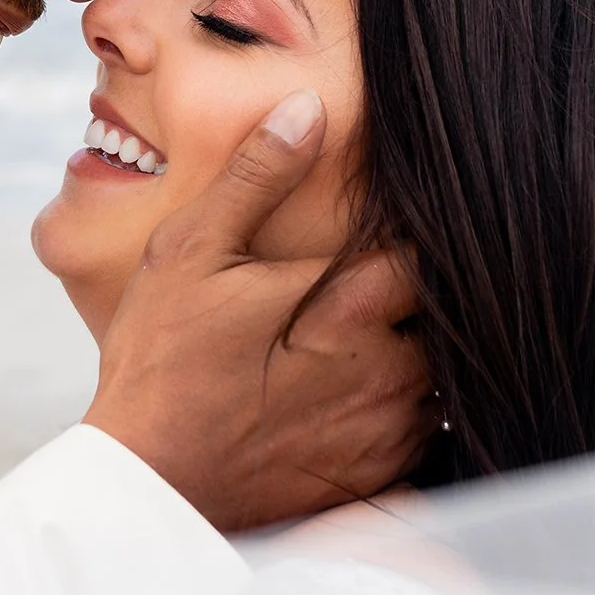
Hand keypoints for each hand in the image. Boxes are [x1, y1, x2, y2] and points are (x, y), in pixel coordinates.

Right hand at [83, 90, 433, 532]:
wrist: (147, 484)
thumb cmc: (161, 362)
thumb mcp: (190, 251)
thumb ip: (256, 177)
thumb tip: (309, 109)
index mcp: (350, 307)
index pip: (428, 250)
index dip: (420, 226)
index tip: (405, 212)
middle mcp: (386, 371)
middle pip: (448, 314)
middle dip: (429, 290)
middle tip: (392, 272)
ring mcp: (386, 431)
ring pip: (444, 374)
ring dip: (425, 348)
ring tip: (382, 330)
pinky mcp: (377, 478)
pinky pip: (429, 432)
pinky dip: (414, 406)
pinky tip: (370, 391)